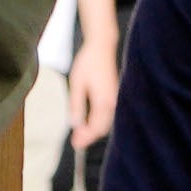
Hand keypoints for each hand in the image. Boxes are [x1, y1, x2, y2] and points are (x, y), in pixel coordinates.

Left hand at [68, 30, 120, 149]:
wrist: (101, 47)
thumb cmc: (88, 63)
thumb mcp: (77, 83)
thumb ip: (76, 105)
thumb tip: (75, 124)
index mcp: (104, 101)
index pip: (96, 127)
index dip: (86, 137)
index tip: (75, 143)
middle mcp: (113, 103)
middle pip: (102, 128)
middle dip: (89, 136)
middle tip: (75, 142)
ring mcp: (115, 99)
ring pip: (106, 122)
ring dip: (94, 130)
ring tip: (80, 134)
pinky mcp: (114, 96)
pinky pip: (108, 115)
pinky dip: (99, 122)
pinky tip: (88, 122)